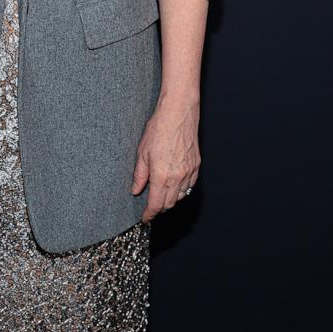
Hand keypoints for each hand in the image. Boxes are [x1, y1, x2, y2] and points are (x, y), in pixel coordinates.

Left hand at [130, 95, 200, 222]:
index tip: (145, 218)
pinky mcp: (196, 165)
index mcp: (161, 176)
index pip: (156, 204)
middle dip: (160, 208)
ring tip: (162, 196)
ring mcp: (189, 172)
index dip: (150, 214)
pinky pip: (190, 185)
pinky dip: (182, 190)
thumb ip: (139, 174)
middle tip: (151, 207)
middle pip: (169, 203)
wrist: (178, 114)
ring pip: (181, 196)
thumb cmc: (159, 128)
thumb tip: (136, 190)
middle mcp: (177, 177)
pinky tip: (175, 185)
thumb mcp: (142, 152)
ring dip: (171, 200)